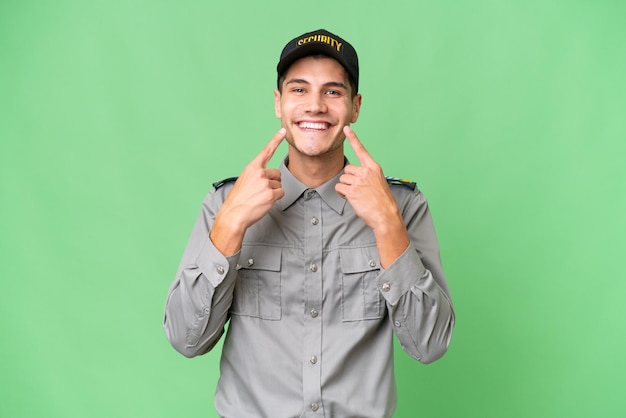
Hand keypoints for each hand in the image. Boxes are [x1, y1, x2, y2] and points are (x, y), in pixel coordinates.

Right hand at [210, 128, 284, 254]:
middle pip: (277, 174)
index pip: (266, 151)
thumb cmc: (238, 200)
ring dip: (273, 192)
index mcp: (252, 167)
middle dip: (273, 182)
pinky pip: (280, 194)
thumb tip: (269, 178)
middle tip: (260, 192)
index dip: (276, 140)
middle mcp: (259, 172)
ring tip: (260, 198)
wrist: (233, 215)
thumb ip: (256, 175)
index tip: (283, 131)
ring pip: (279, 185)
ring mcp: (265, 183)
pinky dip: (275, 199)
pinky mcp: (270, 193)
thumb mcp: (244, 181)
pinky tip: (264, 202)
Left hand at [335, 126, 398, 228]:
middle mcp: (366, 172)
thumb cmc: (383, 202)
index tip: (346, 129)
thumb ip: (368, 176)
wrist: (386, 215)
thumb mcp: (379, 183)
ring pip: (342, 179)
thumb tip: (356, 177)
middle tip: (358, 190)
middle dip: (349, 179)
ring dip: (346, 188)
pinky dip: (342, 194)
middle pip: (347, 169)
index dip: (353, 138)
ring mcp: (359, 181)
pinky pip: (339, 188)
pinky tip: (351, 198)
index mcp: (374, 167)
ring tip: (357, 195)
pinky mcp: (352, 191)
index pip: (361, 150)